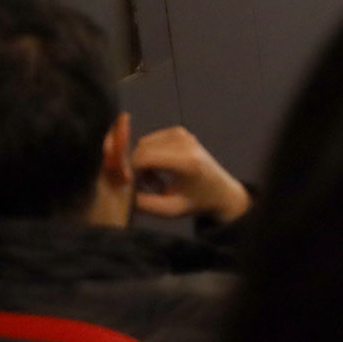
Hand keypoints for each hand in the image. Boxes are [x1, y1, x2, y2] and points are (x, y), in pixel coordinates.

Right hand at [131, 127, 251, 223]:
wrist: (222, 191)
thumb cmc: (197, 202)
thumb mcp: (171, 209)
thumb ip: (145, 204)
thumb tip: (120, 192)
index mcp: (187, 161)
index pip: (143, 157)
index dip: (129, 171)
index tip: (128, 186)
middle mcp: (185, 142)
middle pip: (140, 149)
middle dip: (134, 168)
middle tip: (143, 188)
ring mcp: (182, 134)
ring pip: (142, 144)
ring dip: (141, 163)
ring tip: (154, 182)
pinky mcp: (178, 131)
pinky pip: (150, 141)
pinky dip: (148, 156)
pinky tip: (158, 172)